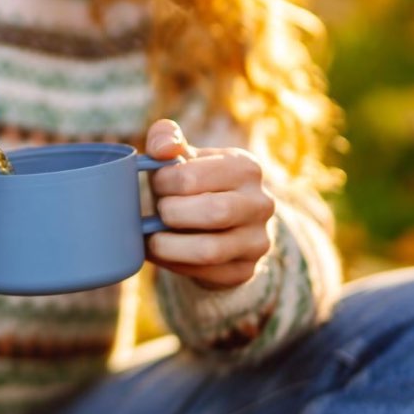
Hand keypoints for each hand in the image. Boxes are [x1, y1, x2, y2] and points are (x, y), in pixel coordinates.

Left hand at [143, 119, 275, 289]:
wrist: (219, 226)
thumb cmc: (194, 185)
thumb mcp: (183, 157)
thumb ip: (167, 139)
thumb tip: (162, 148)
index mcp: (246, 167)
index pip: (193, 175)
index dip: (164, 182)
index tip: (157, 184)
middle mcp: (261, 203)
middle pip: (212, 212)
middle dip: (171, 213)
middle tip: (157, 212)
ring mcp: (258, 240)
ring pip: (209, 250)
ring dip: (169, 245)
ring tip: (152, 238)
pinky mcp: (246, 270)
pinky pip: (206, 273)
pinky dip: (175, 265)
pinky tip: (164, 254)